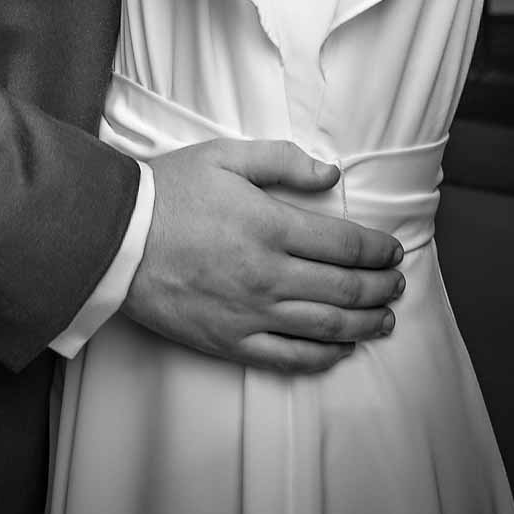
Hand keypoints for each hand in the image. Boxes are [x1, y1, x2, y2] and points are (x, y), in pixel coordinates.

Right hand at [125, 138, 405, 372]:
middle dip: (381, 287)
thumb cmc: (169, 191)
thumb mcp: (224, 156)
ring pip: (326, 326)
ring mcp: (251, 313)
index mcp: (271, 225)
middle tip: (397, 284)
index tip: (393, 251)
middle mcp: (269, 274)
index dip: (379, 250)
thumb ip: (282, 160)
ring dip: (365, 324)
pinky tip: (341, 349)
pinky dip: (324, 356)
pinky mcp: (231, 341)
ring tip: (385, 319)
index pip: (346, 244)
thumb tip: (330, 174)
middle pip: (345, 288)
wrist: (116, 238)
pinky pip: (289, 357)